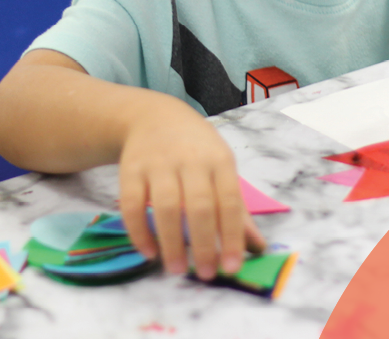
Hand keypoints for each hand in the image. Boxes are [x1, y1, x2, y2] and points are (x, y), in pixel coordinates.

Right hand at [118, 99, 265, 279]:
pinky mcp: (131, 169)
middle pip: (199, 206)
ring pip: (165, 207)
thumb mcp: (222, 168)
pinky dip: (139, 231)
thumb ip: (237, 209)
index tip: (232, 266)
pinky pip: (132, 205)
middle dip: (204, 244)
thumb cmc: (197, 149)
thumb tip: (257, 246)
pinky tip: (149, 252)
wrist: (154, 116)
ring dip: (171, 242)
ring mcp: (159, 164)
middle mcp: (190, 160)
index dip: (232, 236)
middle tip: (205, 274)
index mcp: (219, 160)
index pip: (230, 202)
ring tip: (176, 269)